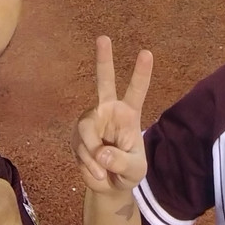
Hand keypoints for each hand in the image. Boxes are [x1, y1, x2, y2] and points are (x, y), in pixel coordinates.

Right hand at [72, 36, 152, 194]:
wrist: (109, 186)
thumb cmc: (129, 171)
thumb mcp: (134, 171)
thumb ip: (120, 161)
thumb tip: (100, 153)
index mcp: (129, 114)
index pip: (137, 91)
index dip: (141, 73)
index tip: (147, 53)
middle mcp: (109, 110)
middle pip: (104, 82)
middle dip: (103, 60)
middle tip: (103, 37)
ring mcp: (91, 121)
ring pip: (86, 130)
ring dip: (93, 155)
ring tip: (102, 172)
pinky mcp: (77, 134)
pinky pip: (79, 147)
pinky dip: (88, 165)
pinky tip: (95, 172)